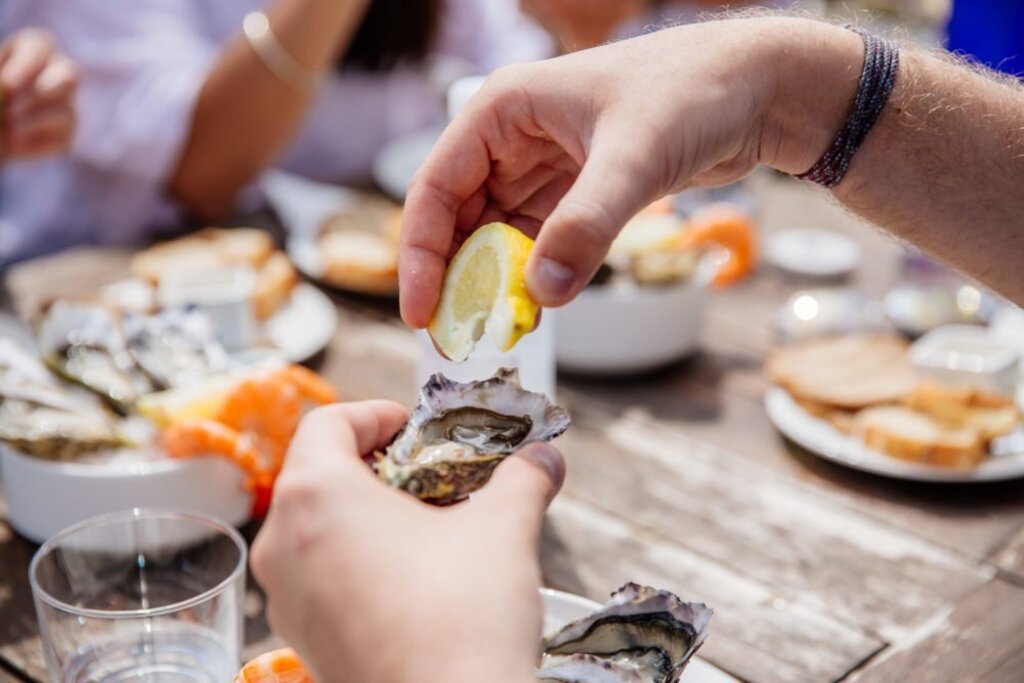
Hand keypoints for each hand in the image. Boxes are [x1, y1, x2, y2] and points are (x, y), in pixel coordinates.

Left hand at [0, 29, 77, 157]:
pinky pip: (60, 140)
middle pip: (69, 75)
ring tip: (5, 131)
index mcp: (33, 49)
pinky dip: (34, 144)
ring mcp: (67, 105)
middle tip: (15, 109)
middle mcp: (58, 73)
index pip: (40, 47)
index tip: (6, 86)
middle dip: (45, 92)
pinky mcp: (66, 134)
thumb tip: (3, 91)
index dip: (25, 66)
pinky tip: (10, 145)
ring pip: (67, 113)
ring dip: (34, 123)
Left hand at [250, 401, 564, 682]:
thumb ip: (522, 479)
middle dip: (380, 467)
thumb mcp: (503, 530)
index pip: (327, 424)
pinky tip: (415, 579)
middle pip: (319, 475)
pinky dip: (358, 561)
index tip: (415, 428)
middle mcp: (282, 543)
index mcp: (316, 495)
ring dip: (369, 515)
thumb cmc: (463, 617)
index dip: (375, 415)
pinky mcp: (302, 639)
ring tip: (431, 529)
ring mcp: (285, 597)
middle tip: (435, 477)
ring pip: (317, 528)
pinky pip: (319, 576)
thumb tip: (544, 458)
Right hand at [399, 17, 857, 326]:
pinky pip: (536, 240)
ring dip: (492, 283)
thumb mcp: (634, 158)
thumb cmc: (692, 93)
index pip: (436, 188)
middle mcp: (512, 137)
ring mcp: (543, 165)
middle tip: (454, 340)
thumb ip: (586, 226)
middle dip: (455, 279)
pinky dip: (531, 275)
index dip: (421, 255)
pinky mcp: (575, 189)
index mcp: (502, 110)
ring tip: (491, 334)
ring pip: (496, 234)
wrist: (757, 88)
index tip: (422, 313)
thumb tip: (542, 296)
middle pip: (459, 218)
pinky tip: (532, 309)